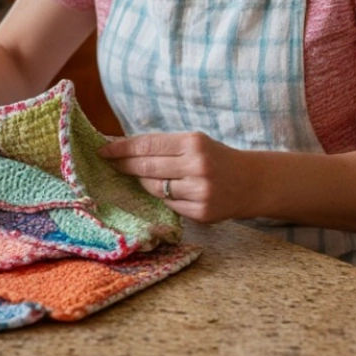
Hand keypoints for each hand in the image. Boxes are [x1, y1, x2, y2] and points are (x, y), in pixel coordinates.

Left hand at [98, 131, 251, 223]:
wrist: (252, 182)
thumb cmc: (216, 158)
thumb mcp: (195, 142)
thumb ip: (164, 146)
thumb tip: (123, 148)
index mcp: (194, 143)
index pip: (147, 145)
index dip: (122, 148)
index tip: (104, 150)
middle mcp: (197, 166)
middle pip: (147, 168)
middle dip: (124, 166)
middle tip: (109, 163)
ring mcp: (199, 192)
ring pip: (155, 189)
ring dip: (143, 183)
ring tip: (139, 177)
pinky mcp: (201, 213)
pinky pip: (169, 205)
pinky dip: (163, 198)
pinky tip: (166, 191)